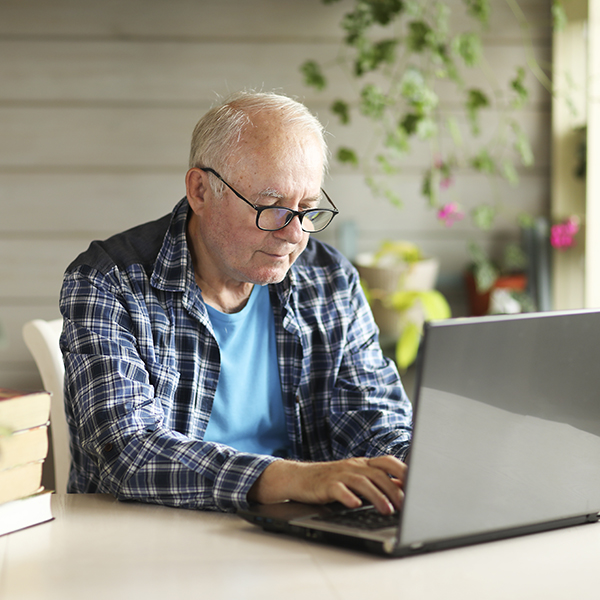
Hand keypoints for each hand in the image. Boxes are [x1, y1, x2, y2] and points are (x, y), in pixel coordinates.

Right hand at [248, 456, 406, 514]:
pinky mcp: (326, 484)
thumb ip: (378, 481)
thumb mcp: (356, 478)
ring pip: (362, 482)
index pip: (387, 462)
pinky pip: (339, 489)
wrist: (300, 477)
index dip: (403, 471)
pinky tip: (355, 504)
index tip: (416, 484)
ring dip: (377, 496)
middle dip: (393, 489)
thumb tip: (404, 489)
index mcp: (363, 464)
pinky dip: (348, 496)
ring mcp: (340, 474)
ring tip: (387, 510)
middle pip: (378, 474)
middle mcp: (354, 466)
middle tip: (405, 505)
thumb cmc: (332, 480)